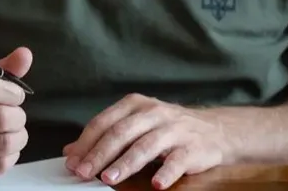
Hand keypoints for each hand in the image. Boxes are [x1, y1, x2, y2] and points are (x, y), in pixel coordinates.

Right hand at [0, 47, 33, 184]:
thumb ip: (4, 69)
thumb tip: (25, 55)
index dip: (12, 93)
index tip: (16, 96)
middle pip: (0, 118)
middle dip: (18, 118)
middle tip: (16, 117)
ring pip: (2, 144)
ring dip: (17, 138)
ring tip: (13, 133)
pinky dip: (10, 156)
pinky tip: (4, 149)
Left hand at [62, 93, 229, 188]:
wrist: (216, 130)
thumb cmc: (167, 129)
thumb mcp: (134, 125)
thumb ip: (104, 136)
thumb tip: (71, 152)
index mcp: (135, 105)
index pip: (104, 122)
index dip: (86, 143)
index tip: (73, 162)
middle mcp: (153, 113)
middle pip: (121, 133)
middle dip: (100, 154)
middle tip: (85, 172)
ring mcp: (174, 129)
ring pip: (146, 146)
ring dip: (126, 163)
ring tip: (109, 178)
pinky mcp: (193, 147)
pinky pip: (178, 160)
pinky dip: (167, 172)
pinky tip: (157, 184)